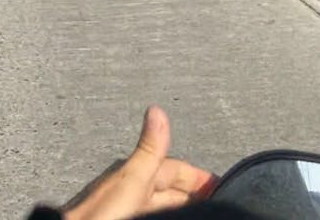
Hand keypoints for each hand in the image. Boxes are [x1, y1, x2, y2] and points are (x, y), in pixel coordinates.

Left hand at [63, 106, 215, 219]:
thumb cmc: (101, 214)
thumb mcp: (132, 180)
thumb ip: (148, 149)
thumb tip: (157, 109)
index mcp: (135, 175)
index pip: (175, 169)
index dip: (198, 176)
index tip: (218, 182)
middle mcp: (131, 189)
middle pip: (169, 187)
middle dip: (192, 190)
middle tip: (214, 197)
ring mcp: (126, 206)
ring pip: (160, 202)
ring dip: (179, 203)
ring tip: (197, 208)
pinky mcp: (123, 216)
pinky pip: (152, 212)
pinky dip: (165, 211)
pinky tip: (165, 215)